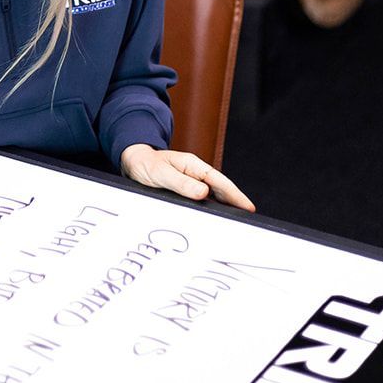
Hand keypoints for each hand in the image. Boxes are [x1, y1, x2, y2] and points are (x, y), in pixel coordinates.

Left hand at [120, 145, 254, 211]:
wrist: (133, 161)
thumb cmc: (145, 165)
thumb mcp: (161, 174)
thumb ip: (181, 183)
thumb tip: (204, 193)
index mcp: (192, 165)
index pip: (218, 181)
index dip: (234, 194)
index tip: (247, 206)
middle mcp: (194, 172)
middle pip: (220, 188)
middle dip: (236, 201)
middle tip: (250, 217)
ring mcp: (191, 180)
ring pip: (213, 194)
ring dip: (225, 205)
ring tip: (238, 220)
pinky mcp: (186, 188)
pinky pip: (203, 198)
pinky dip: (212, 206)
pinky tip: (216, 217)